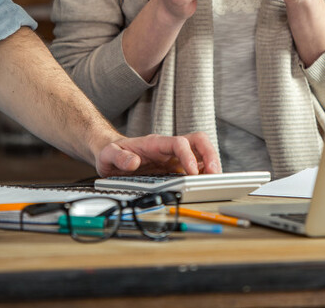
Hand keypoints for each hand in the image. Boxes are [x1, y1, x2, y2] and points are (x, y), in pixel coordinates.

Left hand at [95, 132, 221, 176]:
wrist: (111, 153)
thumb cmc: (112, 152)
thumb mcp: (109, 155)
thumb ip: (119, 157)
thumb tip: (133, 162)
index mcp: (155, 143)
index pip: (178, 143)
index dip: (188, 156)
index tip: (191, 172)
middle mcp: (168, 148)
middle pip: (198, 141)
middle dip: (209, 155)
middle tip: (214, 174)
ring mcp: (174, 156)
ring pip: (201, 152)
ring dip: (211, 165)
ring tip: (215, 181)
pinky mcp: (175, 166)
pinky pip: (196, 166)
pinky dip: (205, 173)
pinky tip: (207, 183)